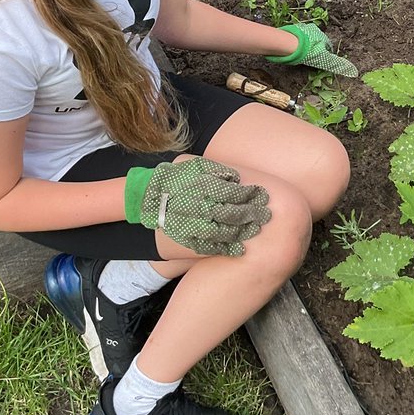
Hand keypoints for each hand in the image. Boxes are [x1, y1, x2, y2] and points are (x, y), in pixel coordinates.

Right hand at [123, 159, 270, 255]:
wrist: (146, 200)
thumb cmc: (173, 180)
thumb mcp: (188, 166)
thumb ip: (212, 169)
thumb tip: (235, 177)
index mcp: (194, 187)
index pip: (227, 191)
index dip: (246, 193)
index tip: (261, 194)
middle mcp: (191, 206)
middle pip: (227, 211)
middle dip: (249, 213)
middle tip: (266, 214)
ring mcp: (187, 225)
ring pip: (219, 231)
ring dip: (241, 231)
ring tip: (257, 229)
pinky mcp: (184, 241)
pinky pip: (208, 247)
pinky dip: (226, 248)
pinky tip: (241, 248)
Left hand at [265, 22, 357, 76]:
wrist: (288, 43)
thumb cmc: (308, 51)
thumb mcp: (324, 60)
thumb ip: (337, 64)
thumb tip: (353, 71)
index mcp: (323, 35)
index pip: (328, 46)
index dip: (325, 55)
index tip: (321, 62)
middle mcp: (314, 29)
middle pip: (316, 42)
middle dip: (315, 50)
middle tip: (310, 60)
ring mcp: (302, 29)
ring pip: (306, 40)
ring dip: (305, 47)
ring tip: (301, 56)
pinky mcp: (291, 30)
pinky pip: (296, 39)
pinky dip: (296, 45)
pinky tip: (293, 52)